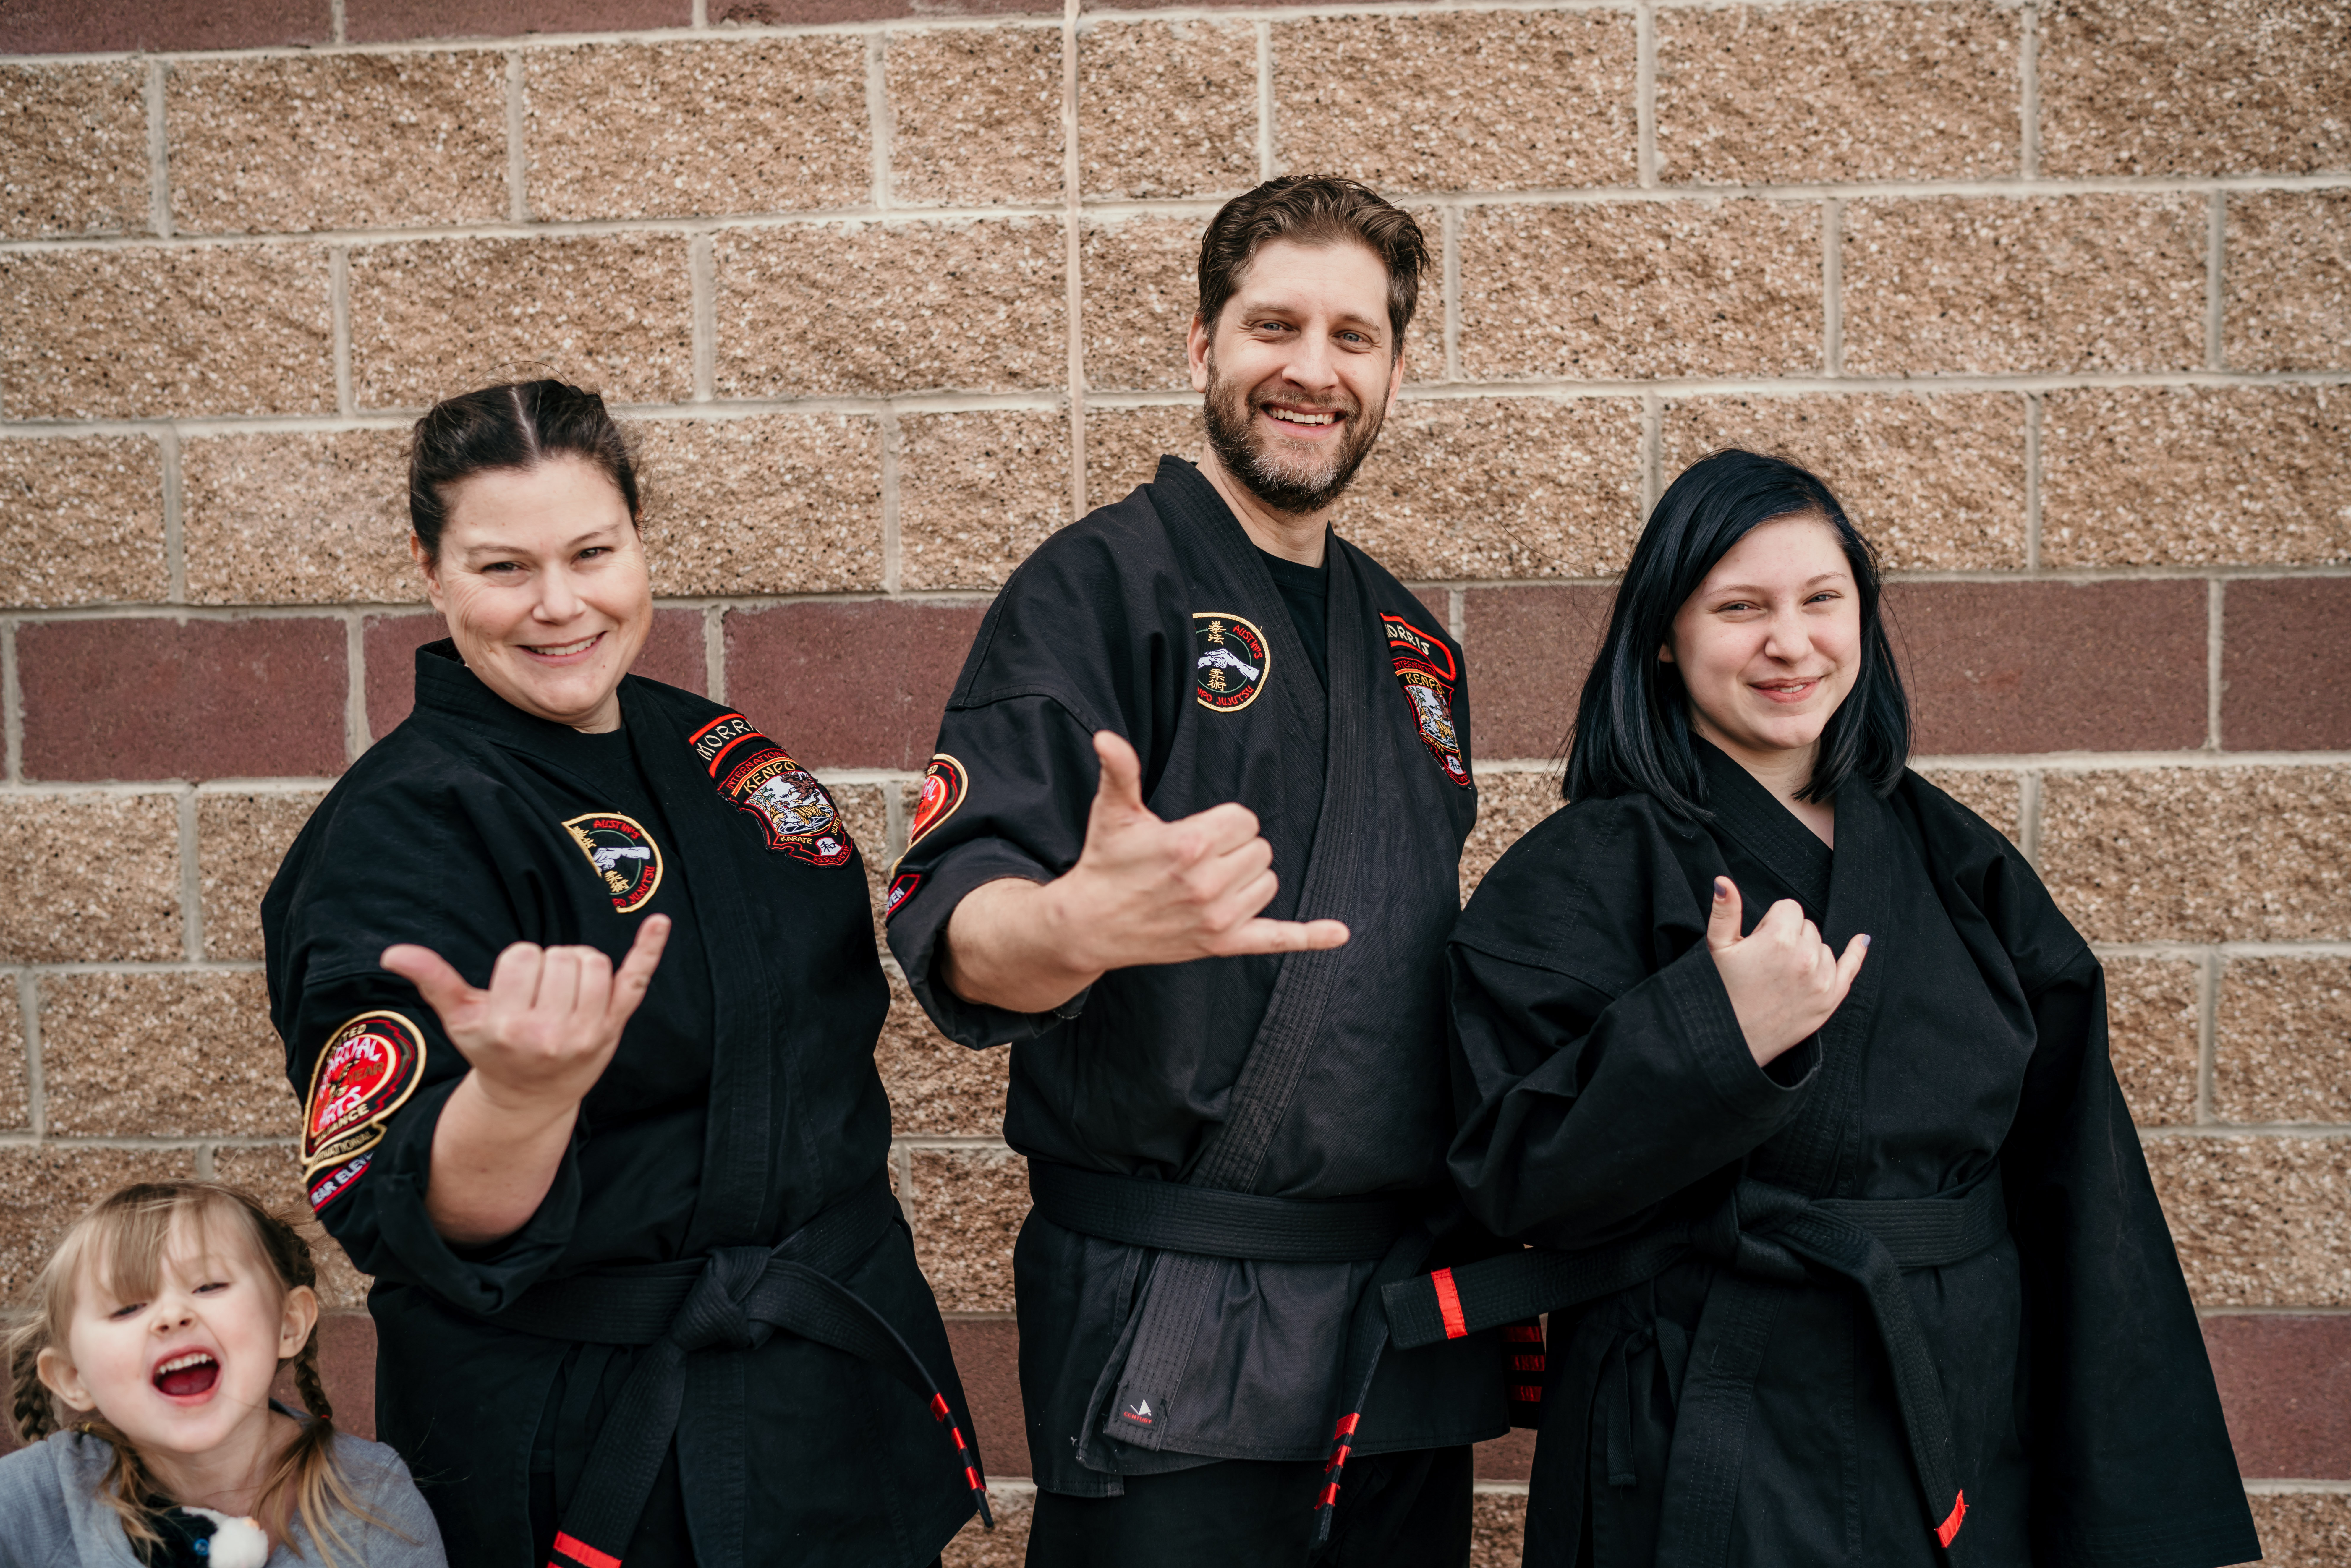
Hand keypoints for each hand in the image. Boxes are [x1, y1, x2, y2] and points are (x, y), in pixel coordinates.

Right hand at [382, 915, 670, 1119]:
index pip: (522, 957)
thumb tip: (393, 952)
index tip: (514, 989)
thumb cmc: (493, 1050)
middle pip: (560, 955)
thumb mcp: (460, 1019)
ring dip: (578, 965)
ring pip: (593, 961)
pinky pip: (637, 979)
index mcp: (509, 1027)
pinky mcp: (615, 1028)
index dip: (518, 965)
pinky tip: (659, 922)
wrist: (529, 1099)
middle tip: (538, 994)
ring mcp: (590, 1032)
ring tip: (561, 989)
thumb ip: (435, 981)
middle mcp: (551, 1033)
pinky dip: (649, 949)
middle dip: (547, 965)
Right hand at [1045, 731, 1349, 972]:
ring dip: (1247, 878)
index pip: (1245, 820)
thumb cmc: (1105, 862)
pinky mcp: (1222, 944)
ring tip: (1205, 881)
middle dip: (1234, 848)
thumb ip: (1120, 771)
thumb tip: (1106, 737)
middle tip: (1195, 859)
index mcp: (1190, 844)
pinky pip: (1277, 938)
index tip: (1195, 833)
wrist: (1088, 924)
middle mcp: (1208, 883)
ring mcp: (1218, 918)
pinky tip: (1338, 933)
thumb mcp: (1112, 813)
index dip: (1224, 823)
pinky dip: (1310, 937)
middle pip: (1260, 849)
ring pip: (1267, 882)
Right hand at [1704, 879, 1866, 1066]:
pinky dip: (1856, 953)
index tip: (1757, 942)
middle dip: (1789, 936)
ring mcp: (1821, 981)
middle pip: (1807, 927)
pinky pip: (1850, 969)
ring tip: (1781, 974)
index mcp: (1779, 940)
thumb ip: (1725, 911)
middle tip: (1765, 962)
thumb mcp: (1716, 948)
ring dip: (1808, 952)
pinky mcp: (1829, 1001)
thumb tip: (1723, 881)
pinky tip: (1862, 940)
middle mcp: (1806, 958)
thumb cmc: (1719, 993)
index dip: (1771, 922)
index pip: (1788, 909)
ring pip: (1823, 946)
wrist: (1727, 1042)